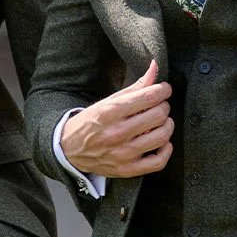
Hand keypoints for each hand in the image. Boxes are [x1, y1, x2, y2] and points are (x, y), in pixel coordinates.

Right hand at [60, 61, 174, 178]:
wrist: (69, 150)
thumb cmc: (92, 122)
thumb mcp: (109, 101)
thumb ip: (135, 86)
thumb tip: (155, 67)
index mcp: (110, 112)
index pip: (149, 96)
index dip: (163, 90)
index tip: (164, 90)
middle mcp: (116, 133)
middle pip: (158, 115)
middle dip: (164, 107)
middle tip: (159, 106)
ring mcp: (122, 154)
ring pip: (161, 136)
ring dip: (167, 126)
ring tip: (161, 122)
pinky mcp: (127, 169)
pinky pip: (158, 162)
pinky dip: (166, 150)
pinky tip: (161, 142)